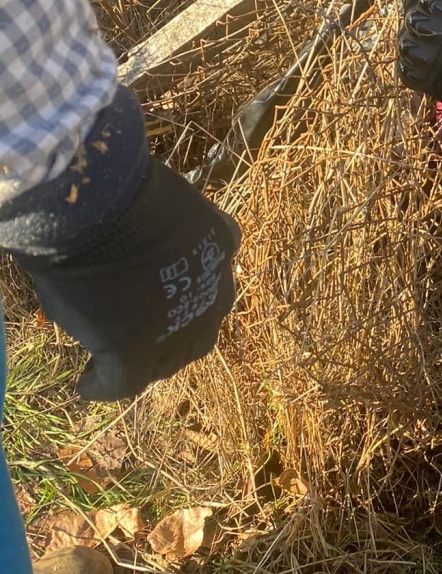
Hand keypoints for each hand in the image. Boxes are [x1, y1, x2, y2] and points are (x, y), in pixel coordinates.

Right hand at [18, 159, 240, 399]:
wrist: (99, 201)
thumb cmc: (125, 188)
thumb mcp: (171, 204)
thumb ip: (175, 233)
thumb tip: (154, 245)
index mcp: (222, 245)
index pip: (214, 281)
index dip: (191, 293)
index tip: (167, 295)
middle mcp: (213, 292)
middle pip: (199, 328)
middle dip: (177, 334)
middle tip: (147, 336)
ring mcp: (177, 327)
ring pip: (169, 358)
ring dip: (148, 361)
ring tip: (120, 362)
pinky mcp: (134, 353)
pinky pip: (121, 381)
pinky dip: (101, 384)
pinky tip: (86, 384)